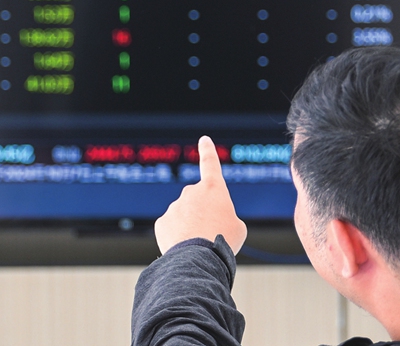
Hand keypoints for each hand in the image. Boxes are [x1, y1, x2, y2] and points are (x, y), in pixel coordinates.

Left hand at [155, 136, 247, 254]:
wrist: (200, 258)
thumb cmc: (223, 241)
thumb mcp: (237, 228)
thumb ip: (224, 217)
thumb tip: (211, 222)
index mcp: (214, 189)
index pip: (211, 164)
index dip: (208, 151)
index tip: (204, 140)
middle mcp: (192, 192)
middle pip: (198, 201)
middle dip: (202, 214)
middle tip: (211, 233)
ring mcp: (175, 206)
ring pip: (184, 216)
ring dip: (190, 228)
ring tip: (199, 245)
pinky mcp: (163, 221)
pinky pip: (171, 228)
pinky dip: (177, 237)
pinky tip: (184, 248)